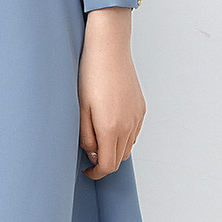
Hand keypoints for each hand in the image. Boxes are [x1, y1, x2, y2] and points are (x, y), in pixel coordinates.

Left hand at [78, 7, 145, 179]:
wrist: (109, 48)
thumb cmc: (90, 74)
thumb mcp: (80, 107)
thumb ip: (86, 136)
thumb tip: (92, 154)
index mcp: (111, 128)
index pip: (108, 166)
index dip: (95, 173)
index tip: (86, 170)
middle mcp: (128, 126)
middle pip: (119, 159)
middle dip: (104, 162)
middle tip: (88, 153)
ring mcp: (137, 117)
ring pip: (128, 146)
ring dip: (114, 149)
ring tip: (97, 135)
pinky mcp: (141, 107)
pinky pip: (134, 132)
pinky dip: (123, 136)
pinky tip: (110, 122)